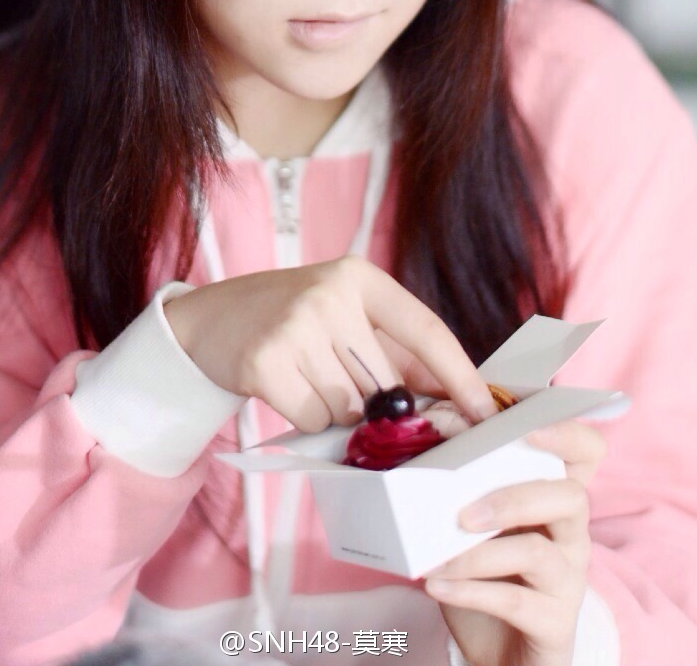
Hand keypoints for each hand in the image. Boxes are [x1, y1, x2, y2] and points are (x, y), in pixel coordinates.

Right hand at [163, 256, 499, 432]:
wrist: (210, 319)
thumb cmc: (294, 322)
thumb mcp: (347, 316)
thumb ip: (400, 354)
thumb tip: (458, 401)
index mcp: (361, 277)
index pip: (427, 332)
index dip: (460, 377)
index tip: (486, 413)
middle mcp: (331, 294)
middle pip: (388, 385)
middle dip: (378, 405)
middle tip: (343, 383)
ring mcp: (297, 325)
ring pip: (352, 409)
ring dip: (338, 411)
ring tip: (308, 377)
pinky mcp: (266, 361)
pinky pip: (315, 420)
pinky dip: (307, 417)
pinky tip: (287, 387)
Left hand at [423, 418, 606, 665]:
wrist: (499, 651)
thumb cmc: (487, 574)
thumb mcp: (476, 524)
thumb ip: (463, 480)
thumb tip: (429, 429)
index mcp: (556, 497)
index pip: (587, 451)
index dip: (567, 433)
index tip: (528, 427)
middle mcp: (573, 533)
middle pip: (570, 497)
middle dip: (514, 498)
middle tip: (462, 514)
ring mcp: (569, 579)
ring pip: (538, 552)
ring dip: (482, 553)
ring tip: (439, 558)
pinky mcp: (555, 622)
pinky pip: (515, 602)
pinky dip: (470, 591)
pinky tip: (437, 585)